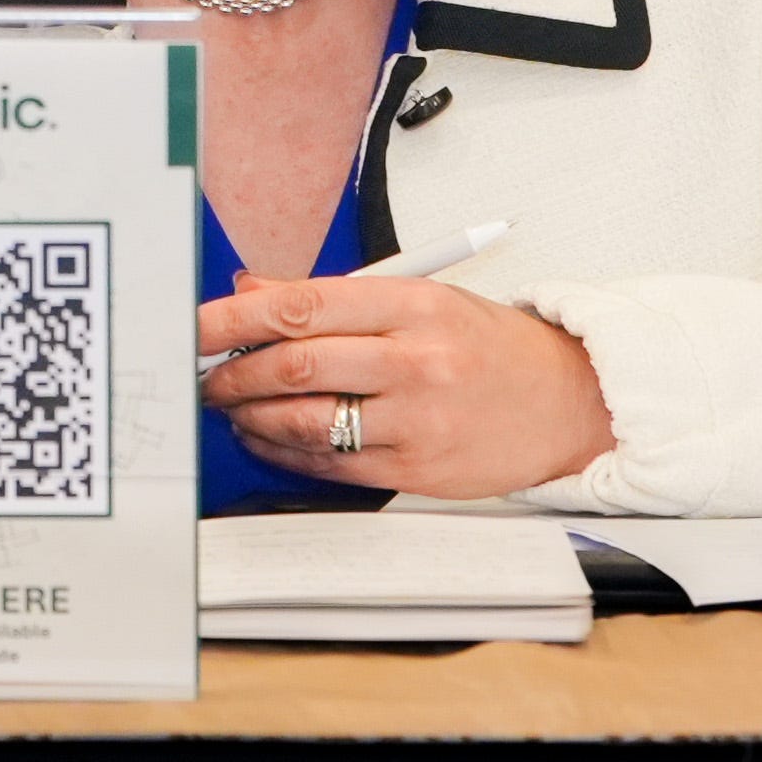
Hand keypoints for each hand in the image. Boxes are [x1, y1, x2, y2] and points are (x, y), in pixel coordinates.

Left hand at [197, 267, 612, 498]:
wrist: (570, 403)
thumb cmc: (488, 347)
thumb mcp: (421, 298)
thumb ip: (333, 296)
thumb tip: (250, 291)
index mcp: (414, 303)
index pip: (302, 304)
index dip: (232, 315)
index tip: (192, 323)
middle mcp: (416, 359)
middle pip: (295, 362)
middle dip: (230, 369)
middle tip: (200, 371)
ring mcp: (417, 419)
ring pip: (305, 417)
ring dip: (249, 413)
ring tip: (227, 405)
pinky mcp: (417, 470)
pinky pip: (330, 462)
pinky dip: (284, 451)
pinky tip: (265, 436)